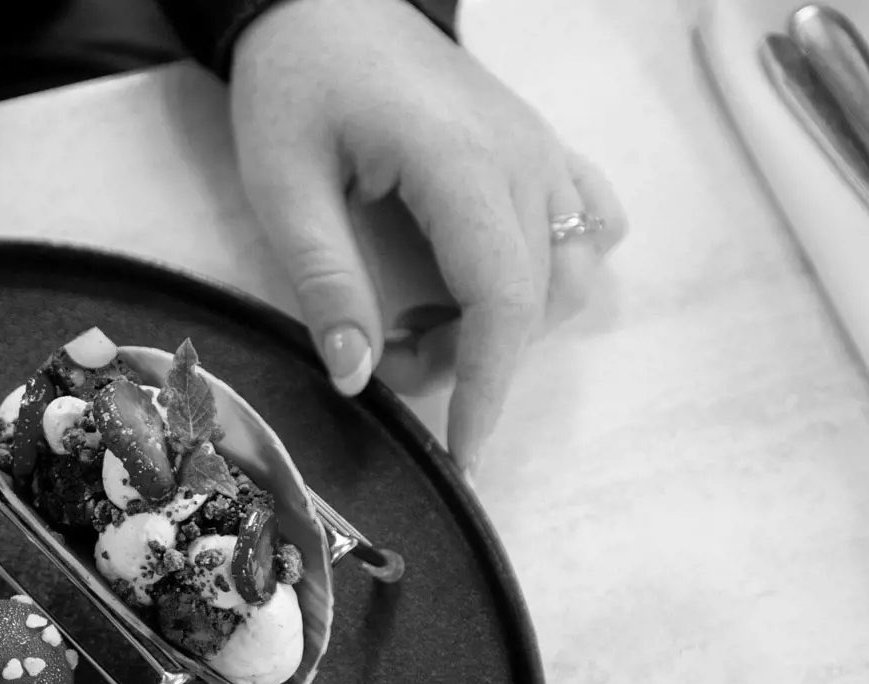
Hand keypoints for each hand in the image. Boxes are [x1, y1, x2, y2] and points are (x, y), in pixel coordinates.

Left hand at [231, 0, 627, 471]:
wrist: (327, 0)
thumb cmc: (297, 81)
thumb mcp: (281, 184)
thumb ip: (323, 281)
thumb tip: (357, 376)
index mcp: (462, 163)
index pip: (504, 300)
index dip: (490, 388)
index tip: (464, 454)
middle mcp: (524, 157)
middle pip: (539, 300)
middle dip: (472, 359)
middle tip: (387, 353)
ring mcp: (543, 151)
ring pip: (571, 274)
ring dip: (504, 323)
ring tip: (419, 316)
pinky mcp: (542, 151)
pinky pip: (586, 227)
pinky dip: (543, 276)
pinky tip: (472, 277)